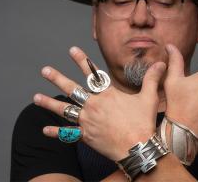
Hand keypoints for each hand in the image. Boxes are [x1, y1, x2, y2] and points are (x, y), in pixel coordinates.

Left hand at [33, 47, 165, 160]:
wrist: (138, 148)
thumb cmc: (143, 122)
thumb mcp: (149, 98)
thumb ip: (152, 79)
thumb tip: (161, 63)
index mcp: (107, 95)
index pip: (92, 73)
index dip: (82, 60)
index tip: (72, 50)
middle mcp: (93, 106)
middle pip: (72, 89)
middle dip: (57, 78)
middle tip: (45, 70)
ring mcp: (87, 121)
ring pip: (64, 110)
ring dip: (49, 103)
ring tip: (36, 98)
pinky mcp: (86, 136)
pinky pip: (68, 134)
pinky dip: (56, 132)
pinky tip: (45, 130)